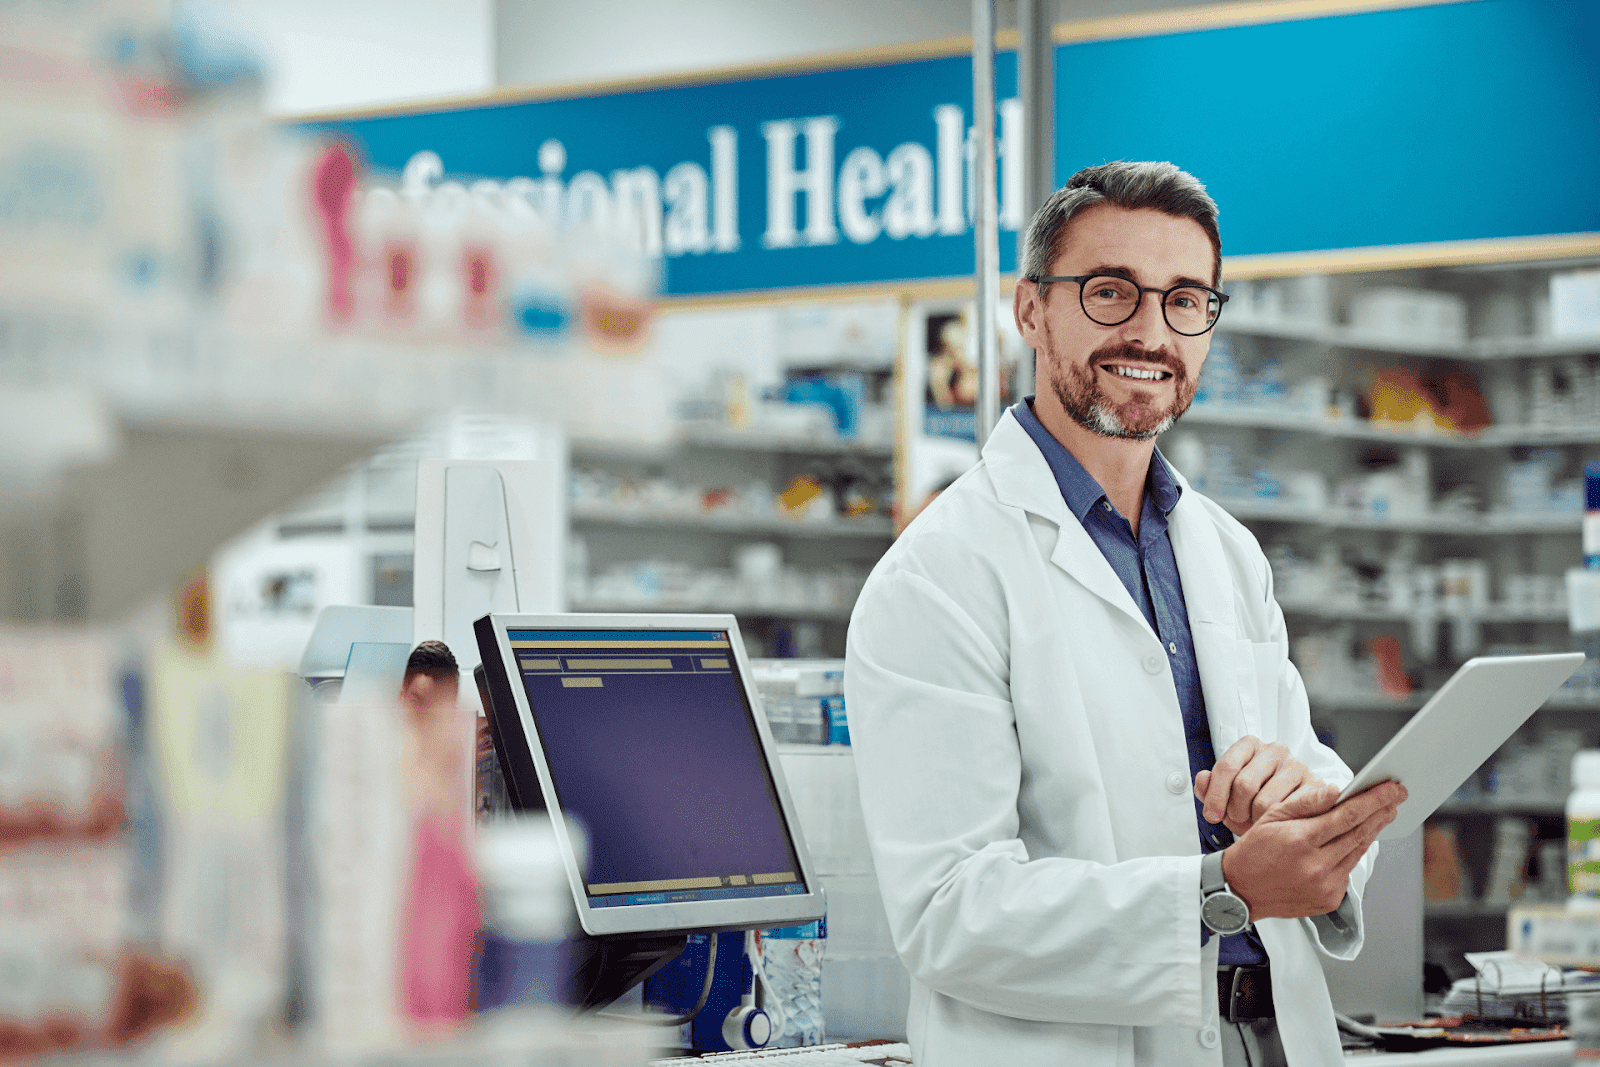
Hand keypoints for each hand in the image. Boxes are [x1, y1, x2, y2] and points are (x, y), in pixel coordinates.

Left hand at [1194, 736, 1315, 834]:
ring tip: (1256, 821)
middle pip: (1244, 784)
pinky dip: (1277, 823)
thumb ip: (1209, 788)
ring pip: (1265, 801)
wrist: (1288, 814)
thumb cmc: (1253, 801)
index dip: (1215, 795)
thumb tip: (1202, 779)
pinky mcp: (1315, 786)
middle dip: (1235, 810)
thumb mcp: (1226, 796)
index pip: (1226, 766)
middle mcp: (1275, 750)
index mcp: (1249, 745)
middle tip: (1238, 818)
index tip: (1212, 816)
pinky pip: (1288, 812)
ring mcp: (1297, 766)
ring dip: (1255, 819)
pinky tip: (1275, 824)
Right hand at [1221, 780, 1406, 919]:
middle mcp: (1316, 866)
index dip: (1373, 800)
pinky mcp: (1329, 900)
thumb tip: (1336, 790)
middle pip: (1359, 833)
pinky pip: (1348, 871)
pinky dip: (1354, 853)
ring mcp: (1325, 886)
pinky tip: (1355, 840)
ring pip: (1357, 852)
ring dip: (1372, 831)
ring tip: (1382, 815)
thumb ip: (1306, 803)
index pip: (1347, 815)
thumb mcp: (1271, 817)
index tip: (1392, 789)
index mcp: (1301, 841)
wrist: (1240, 890)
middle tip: (1396, 797)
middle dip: (1381, 812)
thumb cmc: (1254, 850)